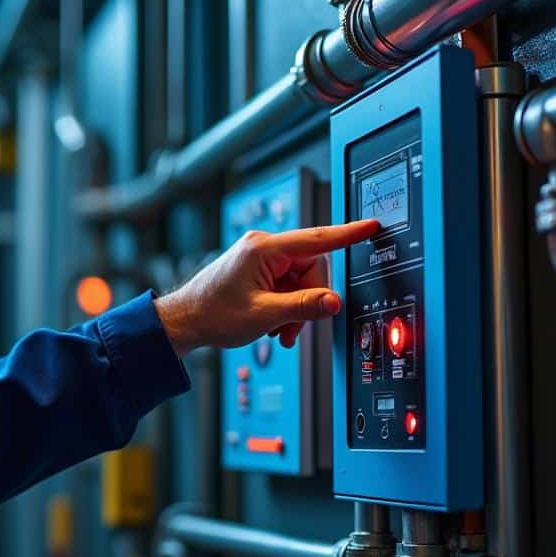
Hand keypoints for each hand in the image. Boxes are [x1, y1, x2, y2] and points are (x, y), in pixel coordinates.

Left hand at [153, 220, 378, 357]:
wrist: (184, 321)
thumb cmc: (212, 314)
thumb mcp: (263, 315)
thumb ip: (302, 307)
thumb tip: (333, 301)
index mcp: (264, 249)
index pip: (317, 238)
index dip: (348, 234)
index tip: (371, 226)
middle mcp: (264, 247)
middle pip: (312, 269)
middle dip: (308, 301)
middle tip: (290, 326)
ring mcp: (261, 258)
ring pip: (302, 282)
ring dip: (296, 309)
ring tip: (276, 330)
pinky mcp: (259, 270)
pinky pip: (288, 286)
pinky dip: (286, 307)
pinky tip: (272, 324)